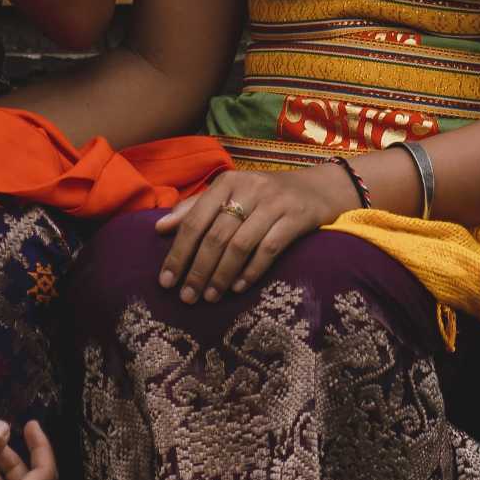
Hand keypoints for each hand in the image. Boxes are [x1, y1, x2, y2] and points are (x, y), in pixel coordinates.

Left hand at [154, 164, 360, 303]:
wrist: (319, 188)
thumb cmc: (265, 195)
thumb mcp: (231, 194)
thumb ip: (196, 208)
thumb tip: (160, 228)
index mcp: (227, 181)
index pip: (194, 220)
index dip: (178, 252)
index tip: (165, 281)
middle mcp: (249, 188)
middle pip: (216, 235)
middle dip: (197, 270)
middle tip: (186, 297)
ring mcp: (274, 202)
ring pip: (240, 244)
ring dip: (222, 275)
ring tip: (210, 297)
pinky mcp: (296, 217)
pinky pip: (269, 249)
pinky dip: (251, 271)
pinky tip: (238, 288)